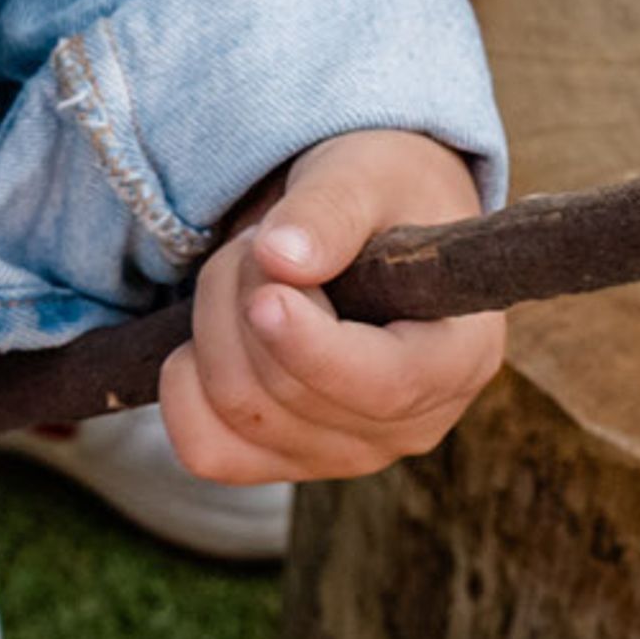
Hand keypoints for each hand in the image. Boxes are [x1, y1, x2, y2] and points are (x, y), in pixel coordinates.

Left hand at [159, 129, 504, 485]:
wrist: (370, 227)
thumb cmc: (383, 196)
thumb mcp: (368, 177)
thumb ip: (330, 211)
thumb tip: (282, 260)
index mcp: (455, 357)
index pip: (384, 386)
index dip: (313, 349)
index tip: (265, 297)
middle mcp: (409, 425)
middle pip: (290, 396)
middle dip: (244, 298)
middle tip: (260, 239)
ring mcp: (346, 455)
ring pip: (240, 415)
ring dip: (212, 323)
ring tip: (247, 270)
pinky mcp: (286, 462)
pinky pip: (207, 450)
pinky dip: (183, 385)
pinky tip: (209, 331)